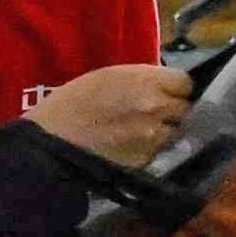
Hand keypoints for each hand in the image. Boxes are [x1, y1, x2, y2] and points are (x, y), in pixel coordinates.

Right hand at [27, 62, 194, 169]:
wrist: (50, 143)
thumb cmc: (71, 103)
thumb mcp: (108, 77)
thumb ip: (143, 80)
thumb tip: (165, 87)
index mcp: (146, 81)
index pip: (186, 83)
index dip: (177, 88)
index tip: (169, 91)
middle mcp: (157, 107)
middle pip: (186, 108)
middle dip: (174, 110)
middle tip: (157, 112)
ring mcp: (154, 136)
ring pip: (175, 132)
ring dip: (166, 131)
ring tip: (144, 131)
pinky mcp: (147, 159)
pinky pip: (160, 151)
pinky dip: (152, 148)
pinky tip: (133, 146)